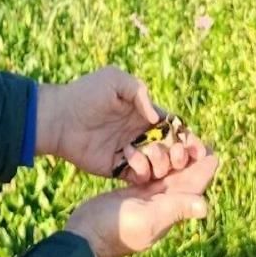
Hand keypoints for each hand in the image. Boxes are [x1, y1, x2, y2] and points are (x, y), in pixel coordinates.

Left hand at [38, 68, 192, 183]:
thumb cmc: (85, 94)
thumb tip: (157, 117)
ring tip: (153, 155)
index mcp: (144, 113)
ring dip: (162, 164)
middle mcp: (140, 134)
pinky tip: (131, 159)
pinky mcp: (117, 168)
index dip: (187, 136)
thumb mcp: (114, 80)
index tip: (197, 145)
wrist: (58, 118)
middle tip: (178, 155)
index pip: (173, 127)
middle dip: (180, 155)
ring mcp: (130, 152)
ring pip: (158, 165)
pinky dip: (142, 171)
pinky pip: (138, 176)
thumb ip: (139, 92)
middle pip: (171, 149)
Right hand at [65, 148, 219, 256]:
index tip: (209, 147)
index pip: (196, 184)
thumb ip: (176, 208)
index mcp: (174, 206)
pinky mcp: (134, 192)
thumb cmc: (118, 230)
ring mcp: (149, 197)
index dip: (204, 165)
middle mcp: (166, 201)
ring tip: (173, 137)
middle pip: (183, 175)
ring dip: (169, 156)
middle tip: (187, 136)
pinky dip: (152, 161)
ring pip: (167, 172)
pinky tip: (152, 147)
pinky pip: (149, 173)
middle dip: (187, 156)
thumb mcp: (148, 217)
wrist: (87, 237)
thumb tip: (206, 207)